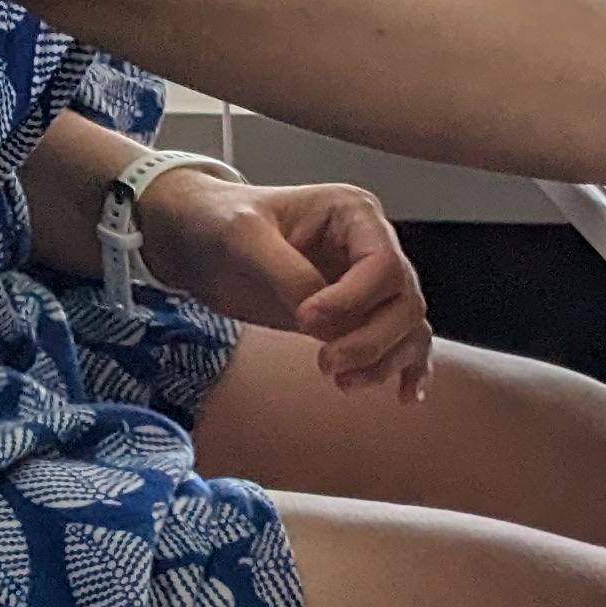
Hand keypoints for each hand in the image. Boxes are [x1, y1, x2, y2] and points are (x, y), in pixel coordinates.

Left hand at [132, 171, 434, 396]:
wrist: (198, 239)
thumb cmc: (220, 222)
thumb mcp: (244, 237)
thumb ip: (287, 275)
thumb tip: (325, 327)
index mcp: (353, 212)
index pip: (383, 264)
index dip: (352, 300)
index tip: (304, 320)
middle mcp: (370, 245)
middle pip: (404, 301)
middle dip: (371, 340)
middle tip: (325, 363)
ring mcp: (366, 283)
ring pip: (407, 327)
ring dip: (384, 361)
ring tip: (342, 383)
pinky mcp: (354, 316)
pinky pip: (400, 341)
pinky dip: (405, 368)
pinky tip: (404, 394)